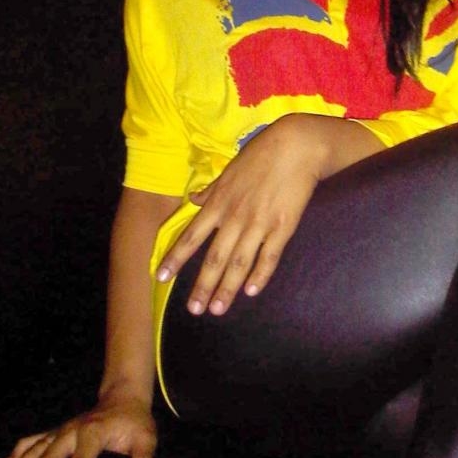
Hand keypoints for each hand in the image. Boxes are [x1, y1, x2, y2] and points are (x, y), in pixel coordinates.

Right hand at [0, 393, 156, 457]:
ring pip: (35, 449)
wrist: (122, 397)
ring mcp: (61, 430)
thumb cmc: (133, 421)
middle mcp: (72, 430)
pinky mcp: (55, 432)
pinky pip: (31, 441)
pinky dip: (15, 454)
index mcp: (94, 432)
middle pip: (50, 456)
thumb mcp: (145, 437)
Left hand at [155, 115, 325, 316]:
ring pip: (239, 263)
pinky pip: (269, 257)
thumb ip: (211, 190)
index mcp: (219, 202)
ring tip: (217, 309)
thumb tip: (194, 199)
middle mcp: (234, 217)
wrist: (296, 147)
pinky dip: (260, 275)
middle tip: (194, 310)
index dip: (176, 258)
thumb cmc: (262, 155)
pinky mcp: (283, 227)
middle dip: (202, 286)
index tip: (161, 277)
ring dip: (227, 288)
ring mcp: (258, 224)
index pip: (192, 236)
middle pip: (214, 258)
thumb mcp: (230, 170)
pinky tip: (252, 292)